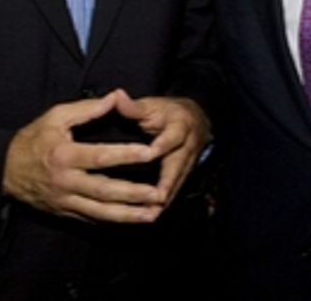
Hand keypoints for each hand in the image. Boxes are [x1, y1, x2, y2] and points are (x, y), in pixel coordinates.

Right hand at [2, 90, 164, 222]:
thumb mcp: (55, 117)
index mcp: (65, 155)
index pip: (101, 156)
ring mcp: (65, 201)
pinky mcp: (65, 212)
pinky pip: (92, 220)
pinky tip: (132, 221)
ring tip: (153, 214)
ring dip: (129, 216)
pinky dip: (113, 222)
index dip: (127, 155)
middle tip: (160, 194)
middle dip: (134, 194)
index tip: (150, 153)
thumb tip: (115, 98)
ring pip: (102, 213)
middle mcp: (66, 181)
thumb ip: (87, 110)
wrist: (4, 170)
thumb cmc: (32, 139)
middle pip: (105, 191)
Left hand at [113, 92, 210, 208]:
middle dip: (167, 183)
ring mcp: (188, 163)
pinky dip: (164, 202)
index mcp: (179, 127)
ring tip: (151, 213)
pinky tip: (151, 215)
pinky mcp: (184, 174)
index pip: (171, 138)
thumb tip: (116, 96)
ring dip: (165, 198)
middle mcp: (187, 147)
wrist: (193, 120)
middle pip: (178, 167)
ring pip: (178, 183)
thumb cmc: (166, 113)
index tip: (150, 154)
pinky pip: (175, 190)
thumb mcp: (152, 105)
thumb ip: (133, 106)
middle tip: (155, 198)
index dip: (161, 146)